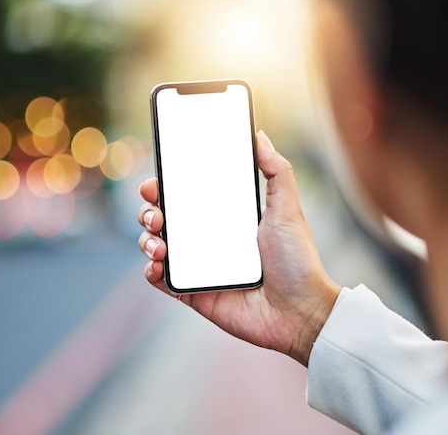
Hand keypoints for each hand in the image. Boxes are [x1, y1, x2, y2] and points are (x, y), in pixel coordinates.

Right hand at [137, 130, 340, 365]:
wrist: (301, 312)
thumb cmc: (297, 260)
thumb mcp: (287, 209)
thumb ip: (276, 170)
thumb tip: (259, 135)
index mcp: (227, 219)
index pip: (188, 197)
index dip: (166, 187)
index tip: (156, 181)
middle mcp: (210, 240)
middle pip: (165, 219)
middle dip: (149, 210)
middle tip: (155, 211)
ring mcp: (200, 267)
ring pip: (157, 246)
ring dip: (147, 239)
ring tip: (159, 242)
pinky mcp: (195, 294)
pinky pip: (163, 281)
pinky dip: (152, 272)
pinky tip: (159, 265)